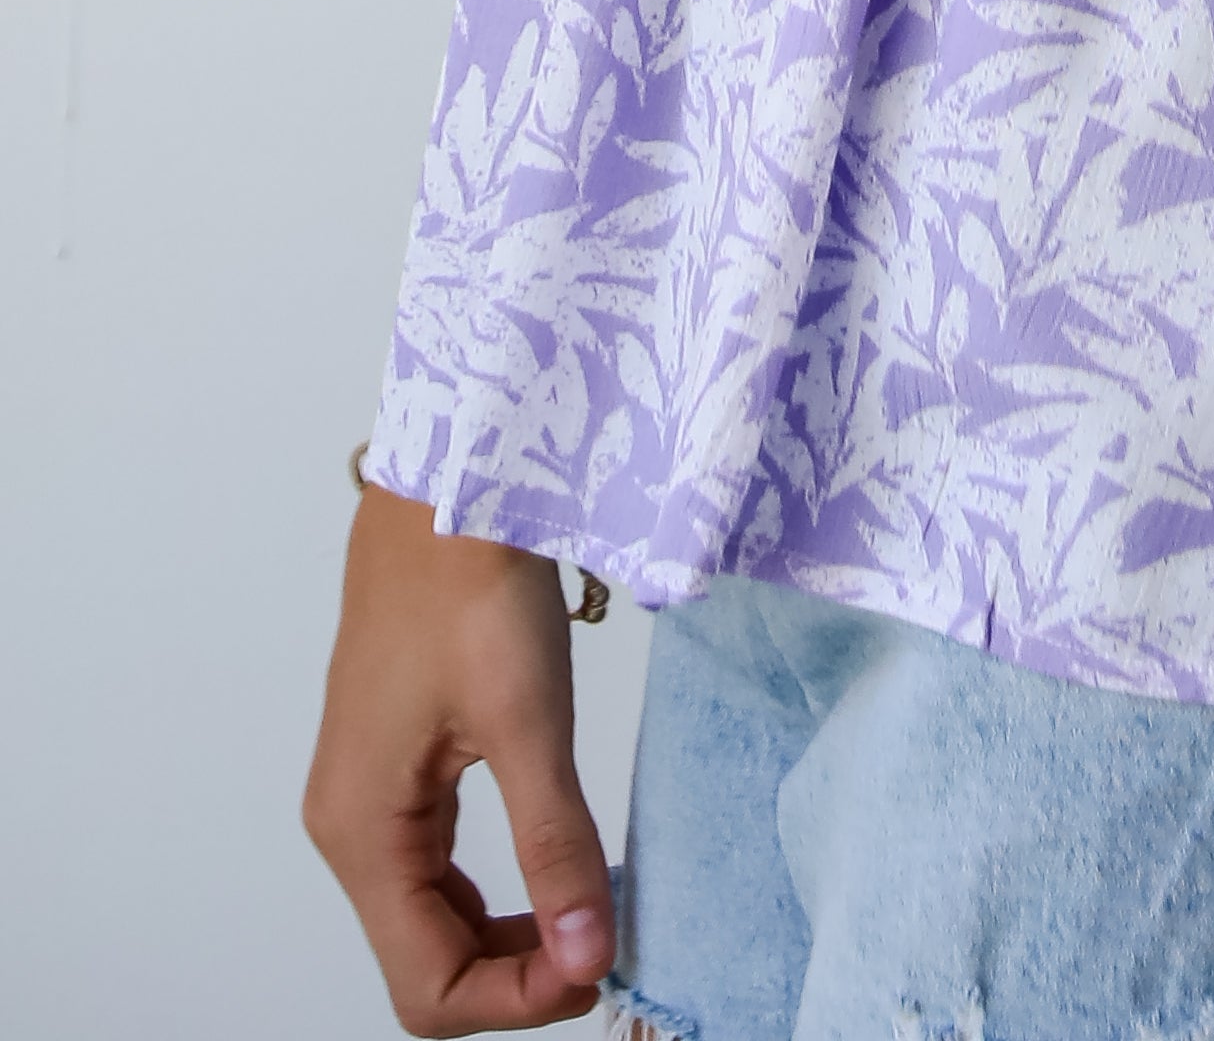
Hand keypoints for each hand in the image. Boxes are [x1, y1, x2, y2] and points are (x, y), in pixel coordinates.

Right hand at [303, 485, 615, 1030]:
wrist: (450, 483)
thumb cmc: (475, 583)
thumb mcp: (530, 719)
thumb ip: (556, 846)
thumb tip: (588, 953)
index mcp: (364, 831)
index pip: (426, 983)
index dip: (513, 999)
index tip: (598, 966)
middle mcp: (349, 828)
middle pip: (423, 960)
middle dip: (514, 972)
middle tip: (605, 943)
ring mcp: (366, 797)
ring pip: (430, 917)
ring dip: (506, 934)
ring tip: (589, 909)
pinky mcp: (393, 766)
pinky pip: (436, 867)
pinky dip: (493, 888)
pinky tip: (555, 865)